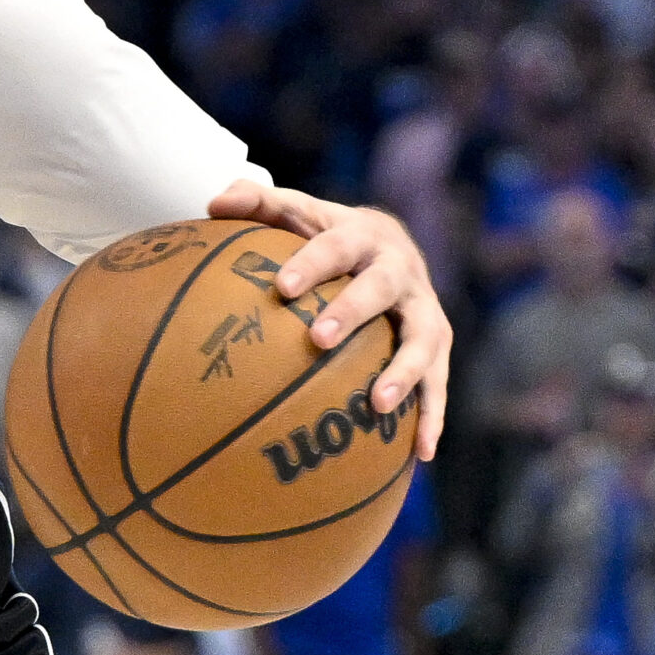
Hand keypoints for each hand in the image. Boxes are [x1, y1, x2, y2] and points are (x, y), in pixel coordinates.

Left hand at [209, 180, 452, 459]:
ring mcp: (424, 309)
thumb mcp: (297, 213)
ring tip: (378, 405)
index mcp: (362, 235)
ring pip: (422, 339)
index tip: (282, 287)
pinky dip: (433, 416)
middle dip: (352, 312)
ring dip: (404, 372)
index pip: (334, 245)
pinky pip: (439, 382)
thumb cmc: (326, 236)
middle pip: (379, 288)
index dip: (310, 264)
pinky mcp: (437, 343)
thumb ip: (257, 202)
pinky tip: (420, 454)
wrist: (392, 245)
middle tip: (319, 340)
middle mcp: (400, 270)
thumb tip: (215, 201)